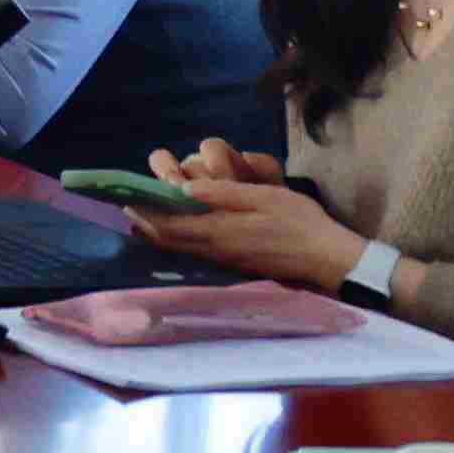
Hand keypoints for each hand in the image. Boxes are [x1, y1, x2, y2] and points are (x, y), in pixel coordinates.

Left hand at [135, 148, 358, 288]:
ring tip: (148, 214)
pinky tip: (181, 225)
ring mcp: (224, 259)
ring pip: (180, 247)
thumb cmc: (301, 224)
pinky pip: (196, 251)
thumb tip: (185, 189)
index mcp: (219, 233)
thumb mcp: (266, 198)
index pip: (168, 227)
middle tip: (130, 205)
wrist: (328, 260)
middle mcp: (215, 250)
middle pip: (168, 240)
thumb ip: (225, 194)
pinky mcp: (233, 263)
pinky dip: (180, 238)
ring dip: (161, 231)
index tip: (124, 200)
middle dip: (146, 223)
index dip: (143, 214)